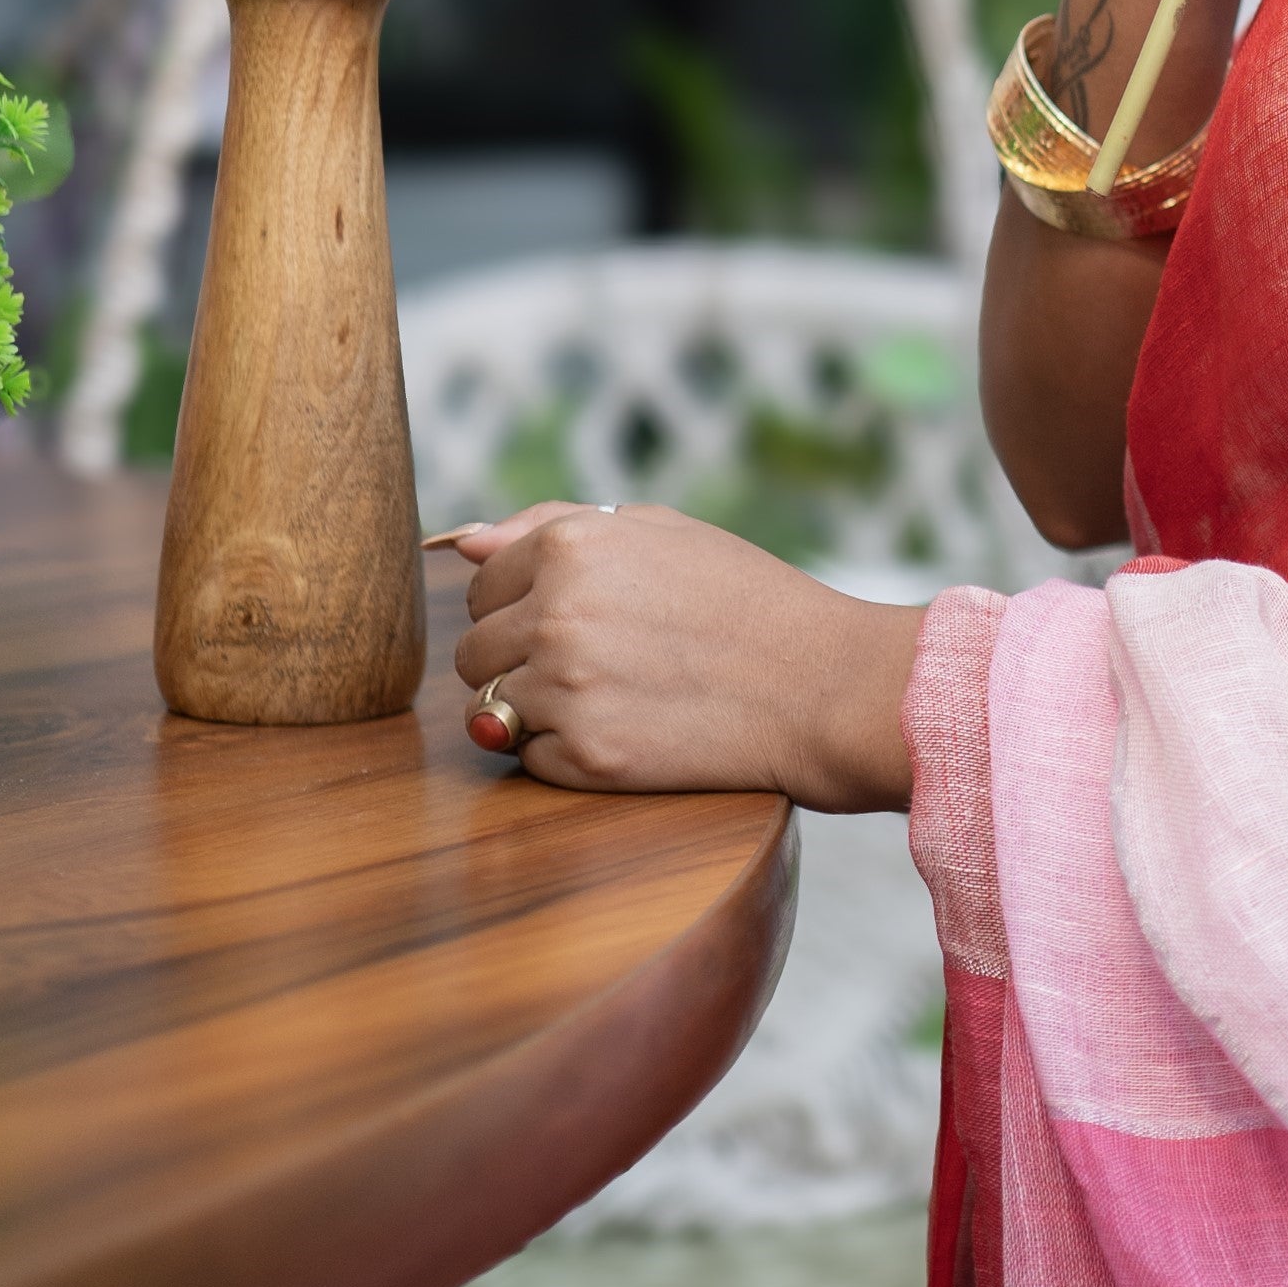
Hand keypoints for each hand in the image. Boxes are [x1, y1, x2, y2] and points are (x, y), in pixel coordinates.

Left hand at [449, 501, 921, 809]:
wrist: (823, 686)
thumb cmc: (748, 600)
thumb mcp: (660, 531)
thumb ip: (552, 526)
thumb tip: (465, 544)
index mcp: (570, 547)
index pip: (482, 586)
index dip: (526, 606)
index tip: (586, 619)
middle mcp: (556, 614)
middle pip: (474, 652)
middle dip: (520, 660)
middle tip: (601, 665)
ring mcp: (567, 689)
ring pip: (489, 710)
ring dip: (537, 711)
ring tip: (614, 698)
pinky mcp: (586, 758)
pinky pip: (530, 760)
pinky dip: (567, 756)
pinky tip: (630, 733)